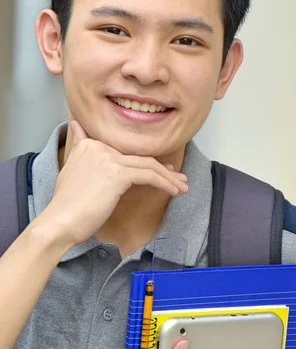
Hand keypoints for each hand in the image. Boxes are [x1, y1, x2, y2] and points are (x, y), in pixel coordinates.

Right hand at [38, 120, 187, 245]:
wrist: (59, 222)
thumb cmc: (67, 205)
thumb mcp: (71, 170)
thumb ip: (79, 148)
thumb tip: (76, 126)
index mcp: (90, 145)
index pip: (128, 152)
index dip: (148, 162)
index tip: (164, 170)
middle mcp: (100, 148)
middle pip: (141, 158)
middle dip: (164, 169)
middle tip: (179, 178)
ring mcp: (109, 160)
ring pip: (149, 165)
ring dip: (169, 177)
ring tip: (182, 186)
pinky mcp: (118, 175)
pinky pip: (149, 176)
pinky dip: (165, 183)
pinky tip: (174, 191)